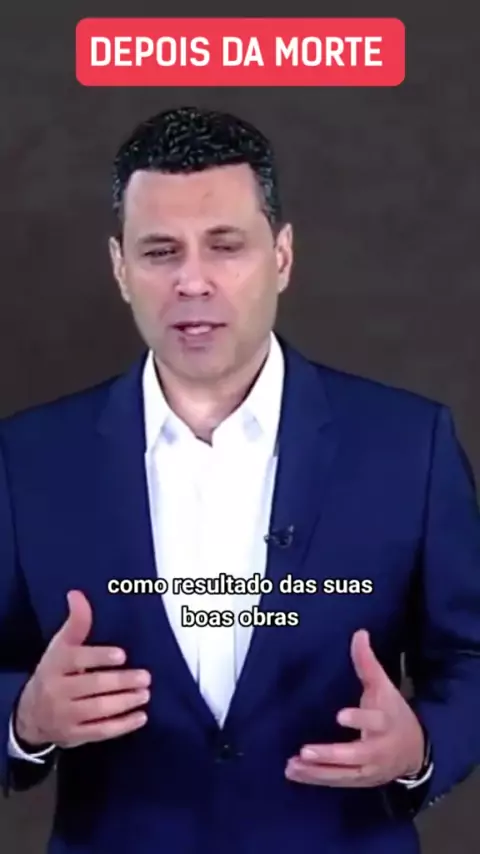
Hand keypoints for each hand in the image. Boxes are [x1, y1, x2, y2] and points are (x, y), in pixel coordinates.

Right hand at [15, 590, 149, 748]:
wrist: (30, 714)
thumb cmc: (55, 671)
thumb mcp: (61, 646)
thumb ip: (76, 623)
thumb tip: (77, 594)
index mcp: (55, 664)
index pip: (77, 659)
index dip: (99, 656)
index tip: (122, 654)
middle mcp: (58, 691)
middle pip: (92, 686)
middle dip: (121, 682)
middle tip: (145, 677)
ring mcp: (66, 716)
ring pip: (98, 710)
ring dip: (125, 702)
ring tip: (145, 694)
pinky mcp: (75, 735)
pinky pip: (100, 732)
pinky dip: (122, 726)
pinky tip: (141, 717)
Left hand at [285, 629, 424, 787]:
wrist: (415, 750)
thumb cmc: (394, 713)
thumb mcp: (383, 686)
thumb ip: (368, 663)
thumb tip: (359, 633)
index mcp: (386, 721)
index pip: (375, 719)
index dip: (359, 718)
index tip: (339, 715)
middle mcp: (378, 749)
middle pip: (356, 755)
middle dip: (330, 755)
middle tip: (305, 750)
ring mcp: (369, 770)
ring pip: (343, 774)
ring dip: (317, 771)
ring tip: (292, 764)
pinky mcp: (359, 781)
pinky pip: (336, 782)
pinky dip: (315, 779)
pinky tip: (294, 772)